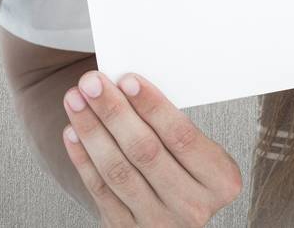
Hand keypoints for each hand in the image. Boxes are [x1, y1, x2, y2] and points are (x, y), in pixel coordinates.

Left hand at [61, 70, 242, 226]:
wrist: (175, 217)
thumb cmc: (187, 169)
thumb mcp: (200, 151)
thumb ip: (172, 126)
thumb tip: (127, 85)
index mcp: (221, 180)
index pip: (182, 135)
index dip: (152, 106)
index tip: (127, 79)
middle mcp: (193, 206)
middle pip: (145, 151)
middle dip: (114, 111)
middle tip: (91, 83)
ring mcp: (160, 223)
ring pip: (118, 170)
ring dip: (92, 130)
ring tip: (76, 100)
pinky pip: (100, 190)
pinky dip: (83, 158)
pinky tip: (73, 131)